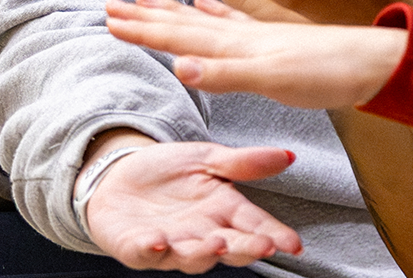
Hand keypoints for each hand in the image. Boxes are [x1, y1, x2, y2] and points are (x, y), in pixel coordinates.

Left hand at [83, 139, 301, 271]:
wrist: (119, 172)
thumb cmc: (170, 171)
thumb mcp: (209, 158)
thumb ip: (244, 162)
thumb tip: (288, 155)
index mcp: (222, 212)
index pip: (254, 226)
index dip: (275, 235)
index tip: (293, 244)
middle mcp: (201, 234)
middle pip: (229, 248)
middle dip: (245, 249)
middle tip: (262, 246)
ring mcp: (169, 245)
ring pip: (190, 258)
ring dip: (202, 253)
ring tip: (215, 243)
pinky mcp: (134, 247)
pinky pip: (143, 253)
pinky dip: (150, 250)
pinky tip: (157, 242)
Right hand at [107, 0, 408, 107]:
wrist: (379, 62)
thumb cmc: (331, 74)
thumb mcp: (278, 80)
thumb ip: (229, 74)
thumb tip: (179, 67)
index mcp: (240, 42)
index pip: (180, 34)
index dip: (143, 28)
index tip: (108, 16)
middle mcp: (246, 33)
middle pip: (185, 22)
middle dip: (147, 17)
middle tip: (110, 6)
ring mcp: (261, 34)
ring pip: (204, 18)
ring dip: (172, 10)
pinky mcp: (278, 39)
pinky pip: (234, 21)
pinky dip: (213, 13)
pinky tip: (204, 4)